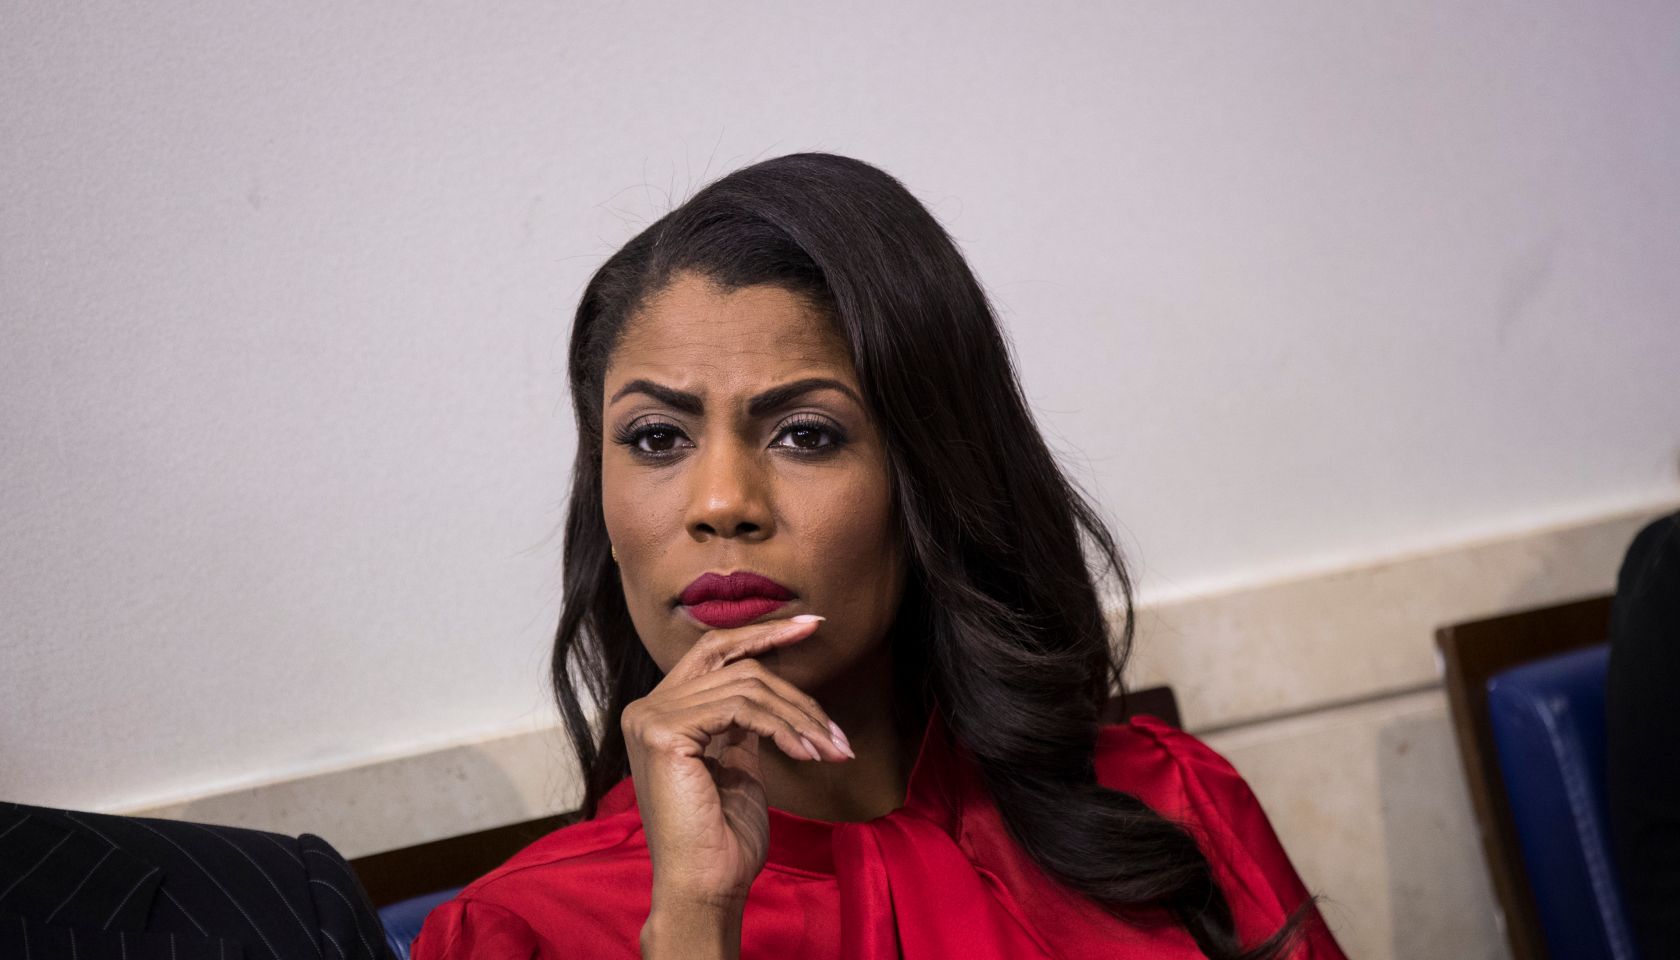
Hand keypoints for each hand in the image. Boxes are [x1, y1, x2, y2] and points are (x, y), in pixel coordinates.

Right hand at [622, 615, 853, 933]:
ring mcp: (651, 717)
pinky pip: (742, 708)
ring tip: (832, 749)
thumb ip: (741, 722)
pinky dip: (783, 727)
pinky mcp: (664, 732)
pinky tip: (806, 752)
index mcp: (660, 712)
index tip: (811, 624)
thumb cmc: (724, 836)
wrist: (705, 885)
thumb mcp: (736, 763)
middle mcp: (647, 708)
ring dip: (801, 717)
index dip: (762, 633)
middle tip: (834, 697)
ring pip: (747, 687)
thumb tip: (773, 687)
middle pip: (735, 664)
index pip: (714, 651)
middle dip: (791, 673)